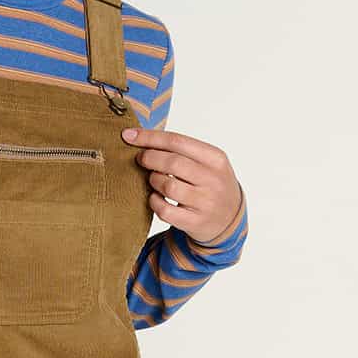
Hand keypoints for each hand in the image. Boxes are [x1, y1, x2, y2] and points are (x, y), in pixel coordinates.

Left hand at [121, 125, 243, 247]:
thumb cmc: (210, 184)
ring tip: (153, 180)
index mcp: (216, 158)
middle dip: (149, 158)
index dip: (149, 137)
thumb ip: (182, 151)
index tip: (128, 135)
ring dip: (153, 181)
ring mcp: (205, 202)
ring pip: (168, 186)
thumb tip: (142, 138)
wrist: (229, 219)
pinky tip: (156, 198)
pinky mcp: (195, 222)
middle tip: (141, 159)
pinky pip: (165, 210)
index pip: (177, 141)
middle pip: (172, 162)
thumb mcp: (207, 163)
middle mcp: (213, 179)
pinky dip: (154, 202)